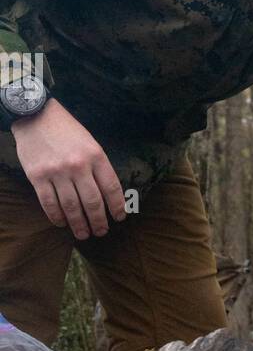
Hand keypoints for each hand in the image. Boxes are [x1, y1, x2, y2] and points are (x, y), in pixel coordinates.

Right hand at [12, 98, 126, 238]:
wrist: (35, 116)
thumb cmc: (67, 131)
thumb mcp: (90, 143)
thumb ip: (98, 167)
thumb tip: (107, 195)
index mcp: (95, 156)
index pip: (111, 188)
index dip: (117, 206)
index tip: (119, 218)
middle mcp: (78, 165)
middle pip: (93, 202)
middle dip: (99, 221)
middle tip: (101, 232)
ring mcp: (56, 172)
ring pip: (71, 207)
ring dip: (79, 224)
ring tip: (83, 234)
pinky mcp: (37, 177)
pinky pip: (49, 203)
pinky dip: (57, 217)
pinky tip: (62, 223)